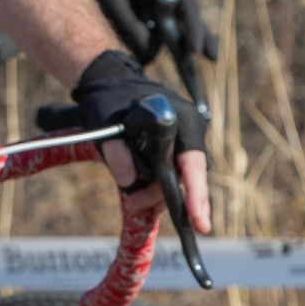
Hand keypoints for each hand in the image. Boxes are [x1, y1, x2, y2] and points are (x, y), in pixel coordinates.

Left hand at [70, 0, 218, 65]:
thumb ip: (131, 26)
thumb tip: (151, 56)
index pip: (186, 0)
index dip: (191, 26)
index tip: (193, 49)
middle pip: (191, 10)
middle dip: (199, 34)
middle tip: (210, 57)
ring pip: (189, 16)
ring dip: (197, 36)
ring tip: (211, 57)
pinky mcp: (168, 0)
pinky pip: (181, 20)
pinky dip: (186, 36)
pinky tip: (196, 53)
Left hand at [72, 50, 210, 234]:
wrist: (109, 83)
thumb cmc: (109, 100)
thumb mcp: (106, 124)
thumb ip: (116, 151)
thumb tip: (127, 181)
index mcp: (181, 119)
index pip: (193, 163)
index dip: (196, 194)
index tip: (199, 221)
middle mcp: (189, 131)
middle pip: (187, 176)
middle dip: (166, 198)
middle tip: (134, 207)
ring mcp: (183, 140)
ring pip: (178, 177)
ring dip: (156, 193)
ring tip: (130, 201)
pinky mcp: (174, 148)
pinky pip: (171, 172)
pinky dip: (156, 185)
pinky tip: (139, 194)